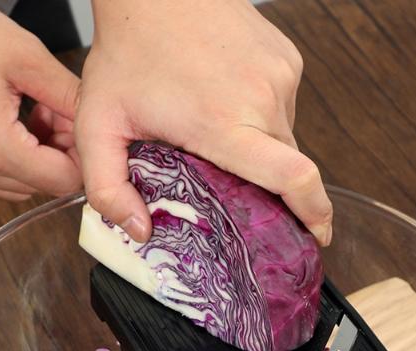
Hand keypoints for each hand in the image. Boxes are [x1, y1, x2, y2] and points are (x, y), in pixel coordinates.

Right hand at [0, 0, 81, 199]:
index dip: (81, 157)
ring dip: (35, 161)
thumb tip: (98, 126)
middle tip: (54, 111)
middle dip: (58, 156)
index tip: (77, 126)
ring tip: (31, 115)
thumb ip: (70, 98)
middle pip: (41, 187)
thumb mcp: (27, 57)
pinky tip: (9, 126)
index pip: (61, 181)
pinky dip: (10, 162)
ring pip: (19, 188)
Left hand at [76, 0, 331, 244]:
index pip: (294, 177)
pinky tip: (225, 105)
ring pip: (284, 139)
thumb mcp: (97, 125)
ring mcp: (280, 76)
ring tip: (216, 132)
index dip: (314, 212)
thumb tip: (140, 231)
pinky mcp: (287, 59)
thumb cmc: (127, 50)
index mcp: (224, 123)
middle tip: (234, 190)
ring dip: (258, 151)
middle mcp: (262, 99)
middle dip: (269, 189)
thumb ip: (107, 188)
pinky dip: (260, 120)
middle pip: (286, 168)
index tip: (318, 236)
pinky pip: (282, 108)